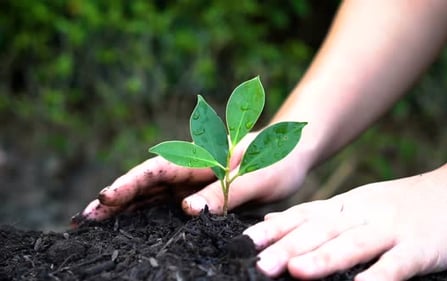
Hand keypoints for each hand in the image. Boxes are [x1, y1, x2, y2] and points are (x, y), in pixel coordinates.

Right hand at [74, 133, 308, 222]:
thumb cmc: (278, 161)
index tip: (104, 198)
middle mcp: (192, 168)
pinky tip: (129, 227)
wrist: (293, 157)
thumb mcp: (257, 177)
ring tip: (94, 225)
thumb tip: (187, 210)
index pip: (159, 170)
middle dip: (115, 199)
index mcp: (203, 157)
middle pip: (146, 183)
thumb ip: (225, 192)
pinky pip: (167, 204)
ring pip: (152, 195)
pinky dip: (145, 214)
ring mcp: (194, 181)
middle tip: (83, 220)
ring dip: (124, 209)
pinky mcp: (200, 194)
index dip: (129, 183)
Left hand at [243, 165, 446, 279]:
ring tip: (296, 271)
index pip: (302, 216)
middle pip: (320, 231)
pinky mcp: (418, 249)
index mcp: (344, 206)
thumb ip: (319, 217)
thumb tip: (275, 226)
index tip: (245, 242)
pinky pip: (395, 266)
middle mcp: (361, 215)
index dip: (274, 229)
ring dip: (323, 258)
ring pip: (352, 244)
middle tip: (259, 263)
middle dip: (288, 247)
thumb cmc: (400, 204)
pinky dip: (377, 277)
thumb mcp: (355, 204)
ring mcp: (390, 230)